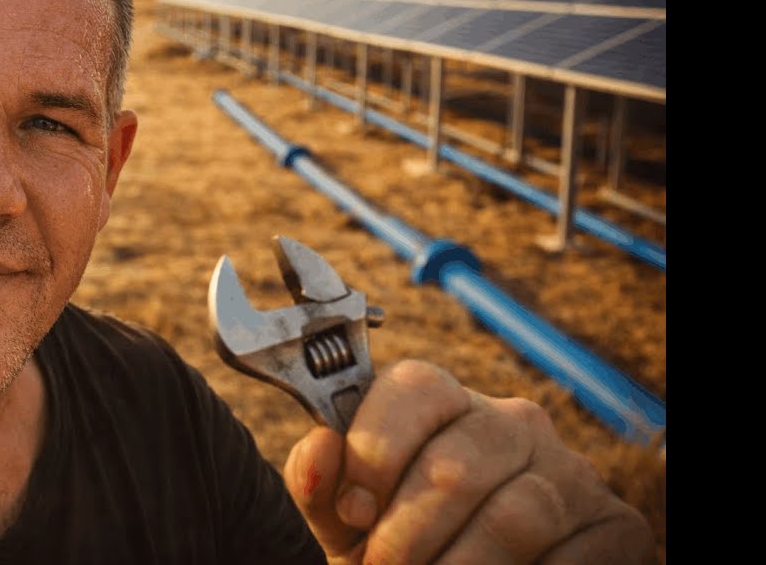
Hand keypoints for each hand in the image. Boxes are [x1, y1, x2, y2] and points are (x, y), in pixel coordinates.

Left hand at [283, 359, 655, 563]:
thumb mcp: (347, 518)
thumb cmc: (396, 543)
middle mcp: (512, 423)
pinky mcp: (614, 522)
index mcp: (443, 403)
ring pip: (514, 515)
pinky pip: (571, 556)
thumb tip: (320, 449)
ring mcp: (568, 470)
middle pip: (457, 465)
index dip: (375, 450)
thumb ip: (321, 483)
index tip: (353, 510)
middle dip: (406, 534)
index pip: (416, 387)